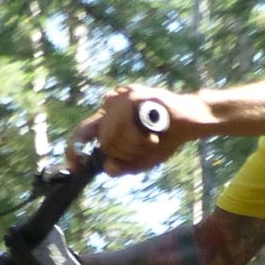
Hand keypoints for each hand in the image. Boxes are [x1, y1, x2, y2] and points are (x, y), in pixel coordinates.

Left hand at [70, 85, 213, 173]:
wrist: (190, 121)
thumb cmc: (165, 139)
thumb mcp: (141, 160)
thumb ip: (122, 166)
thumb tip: (107, 168)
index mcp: (109, 120)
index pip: (83, 133)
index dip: (74, 150)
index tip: (73, 167)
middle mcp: (111, 106)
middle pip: (103, 141)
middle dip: (125, 153)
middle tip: (146, 147)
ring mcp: (121, 99)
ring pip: (112, 137)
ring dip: (134, 147)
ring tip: (152, 139)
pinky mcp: (133, 96)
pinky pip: (126, 129)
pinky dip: (140, 139)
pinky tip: (154, 135)